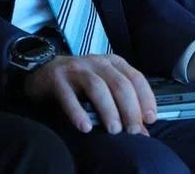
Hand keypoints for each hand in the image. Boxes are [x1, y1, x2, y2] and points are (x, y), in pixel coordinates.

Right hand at [24, 54, 154, 134]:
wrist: (43, 70)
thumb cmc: (80, 82)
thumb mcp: (104, 85)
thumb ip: (122, 104)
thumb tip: (142, 131)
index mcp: (113, 63)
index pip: (135, 78)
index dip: (145, 98)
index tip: (151, 118)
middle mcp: (97, 63)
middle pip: (119, 84)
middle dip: (130, 108)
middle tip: (133, 130)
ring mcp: (76, 69)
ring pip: (97, 87)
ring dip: (108, 109)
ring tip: (114, 130)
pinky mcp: (57, 79)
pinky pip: (68, 96)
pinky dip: (78, 112)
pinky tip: (85, 127)